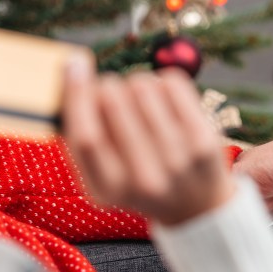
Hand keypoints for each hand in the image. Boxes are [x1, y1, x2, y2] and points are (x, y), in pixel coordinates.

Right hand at [62, 63, 234, 225]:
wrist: (196, 207)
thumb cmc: (137, 181)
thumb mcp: (101, 178)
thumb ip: (77, 139)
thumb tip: (69, 78)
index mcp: (110, 190)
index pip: (87, 136)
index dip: (76, 95)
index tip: (74, 64)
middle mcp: (145, 179)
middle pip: (112, 102)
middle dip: (106, 85)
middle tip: (110, 91)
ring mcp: (178, 160)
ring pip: (142, 86)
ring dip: (134, 84)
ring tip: (140, 102)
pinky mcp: (203, 140)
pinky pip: (172, 84)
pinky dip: (161, 82)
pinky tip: (162, 101)